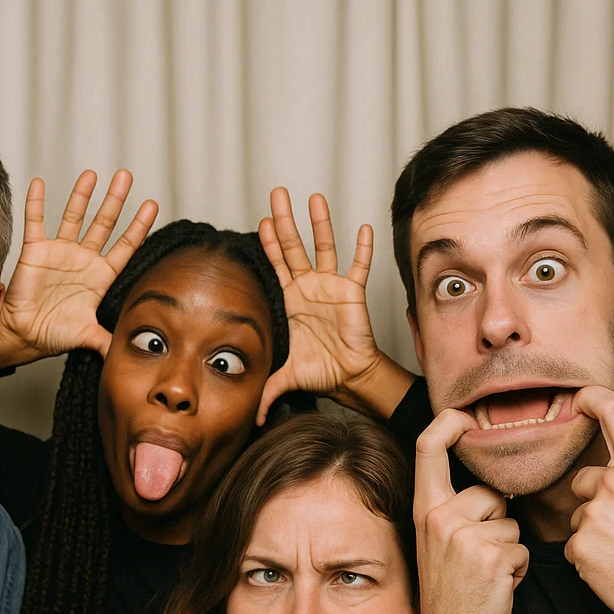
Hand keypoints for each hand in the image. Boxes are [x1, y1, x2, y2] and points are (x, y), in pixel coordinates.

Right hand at [0, 170, 158, 367]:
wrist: (25, 335)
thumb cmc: (55, 335)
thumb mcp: (89, 336)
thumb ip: (110, 341)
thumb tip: (130, 355)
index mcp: (100, 276)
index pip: (125, 246)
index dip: (138, 227)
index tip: (152, 205)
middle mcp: (83, 259)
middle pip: (103, 224)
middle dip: (115, 200)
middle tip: (126, 176)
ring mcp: (60, 252)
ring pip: (74, 216)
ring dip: (82, 195)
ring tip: (93, 174)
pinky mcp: (36, 251)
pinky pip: (36, 222)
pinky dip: (37, 203)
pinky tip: (40, 184)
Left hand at [256, 189, 410, 424]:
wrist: (347, 377)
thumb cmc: (319, 371)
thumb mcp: (284, 377)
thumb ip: (264, 392)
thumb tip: (249, 419)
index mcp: (289, 300)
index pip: (275, 265)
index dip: (268, 244)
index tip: (260, 222)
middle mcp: (308, 287)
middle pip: (294, 247)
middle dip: (286, 221)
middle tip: (277, 194)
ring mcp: (331, 286)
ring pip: (324, 247)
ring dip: (320, 223)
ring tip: (314, 198)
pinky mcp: (353, 292)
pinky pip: (359, 267)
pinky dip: (362, 249)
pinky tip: (364, 228)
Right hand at [414, 410, 528, 613]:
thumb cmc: (450, 594)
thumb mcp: (437, 544)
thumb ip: (455, 511)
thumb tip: (493, 489)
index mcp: (424, 510)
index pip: (428, 449)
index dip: (448, 422)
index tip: (464, 413)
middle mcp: (439, 517)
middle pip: (489, 494)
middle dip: (497, 522)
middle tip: (476, 558)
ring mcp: (464, 536)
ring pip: (511, 523)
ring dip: (509, 548)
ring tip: (486, 575)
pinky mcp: (492, 556)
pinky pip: (522, 548)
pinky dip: (519, 569)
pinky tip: (498, 587)